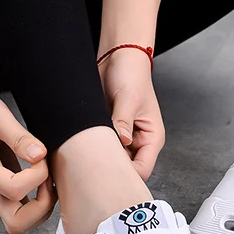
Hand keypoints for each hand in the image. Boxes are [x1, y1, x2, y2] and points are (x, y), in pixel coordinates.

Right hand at [0, 85, 55, 233]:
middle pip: (16, 223)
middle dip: (41, 207)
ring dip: (42, 206)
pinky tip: (42, 177)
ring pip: (20, 222)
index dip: (36, 176)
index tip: (39, 156)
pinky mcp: (2, 187)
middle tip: (48, 180)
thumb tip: (39, 155)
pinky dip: (38, 201)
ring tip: (46, 178)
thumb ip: (19, 137)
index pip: (15, 191)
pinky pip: (22, 209)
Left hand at [98, 48, 164, 180]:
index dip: (127, 176)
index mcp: (151, 138)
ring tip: (85, 157)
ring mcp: (123, 138)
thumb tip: (121, 141)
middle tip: (91, 170)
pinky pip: (101, 148)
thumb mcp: (128, 98)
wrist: (117, 57)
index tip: (106, 175)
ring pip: (112, 161)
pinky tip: (82, 148)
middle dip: (110, 170)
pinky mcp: (108, 132)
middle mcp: (138, 141)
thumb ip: (123, 121)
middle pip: (126, 169)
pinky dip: (92, 150)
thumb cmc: (131, 74)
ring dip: (100, 159)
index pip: (143, 169)